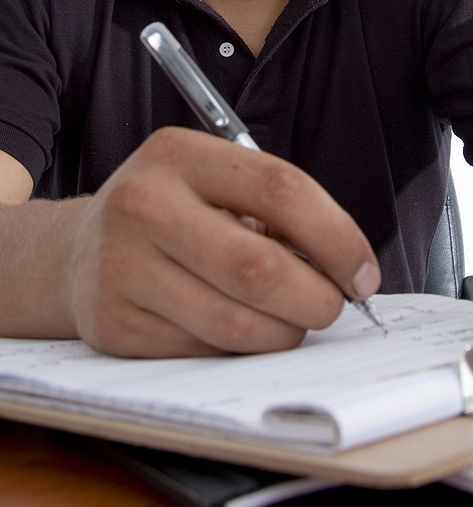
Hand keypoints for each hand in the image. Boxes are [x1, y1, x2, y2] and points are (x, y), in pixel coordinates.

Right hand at [66, 127, 380, 357]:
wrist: (76, 251)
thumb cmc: (170, 212)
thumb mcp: (213, 182)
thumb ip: (275, 210)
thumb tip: (347, 268)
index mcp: (178, 154)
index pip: (280, 189)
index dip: (336, 236)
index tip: (362, 270)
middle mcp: (143, 204)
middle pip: (259, 268)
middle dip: (317, 298)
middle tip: (333, 305)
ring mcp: (121, 266)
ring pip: (235, 322)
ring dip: (284, 332)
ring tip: (290, 320)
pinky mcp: (113, 324)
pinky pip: (204, 351)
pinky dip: (239, 348)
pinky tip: (238, 327)